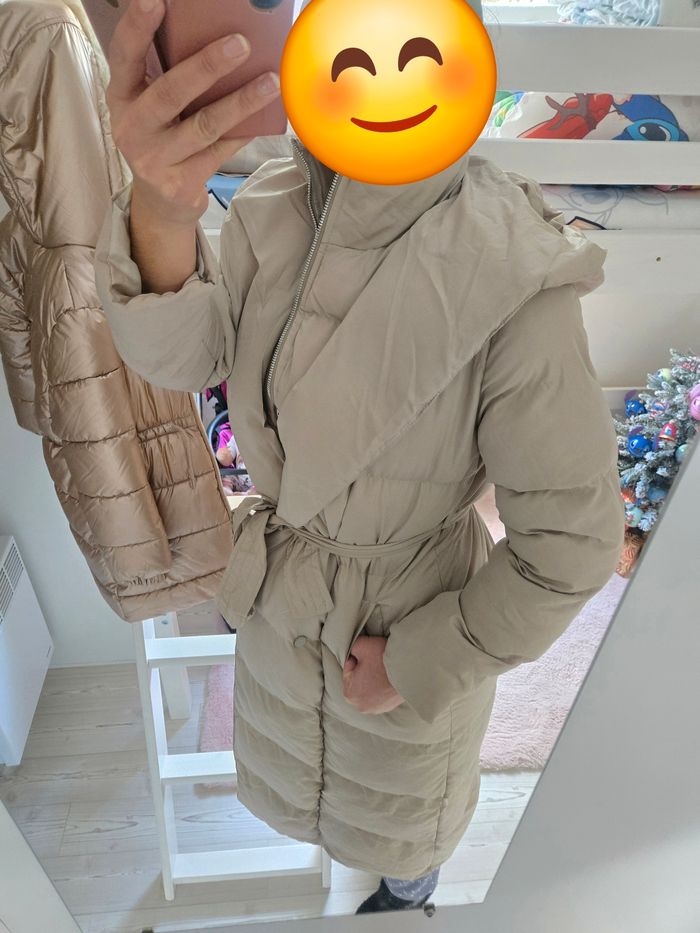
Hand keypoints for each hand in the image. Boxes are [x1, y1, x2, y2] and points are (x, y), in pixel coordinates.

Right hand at [105, 0, 281, 227]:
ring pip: (204, 125)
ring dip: (241, 102)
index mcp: (121, 97)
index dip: (137, 27)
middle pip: (171, 92)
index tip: (154, 0)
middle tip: (240, 44)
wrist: (160, 202)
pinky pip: (220, 151)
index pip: (124, 56)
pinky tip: (265, 115)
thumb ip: (168, 74)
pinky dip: (244, 131)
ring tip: (269, 81)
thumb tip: (216, 33)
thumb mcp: (153, 105)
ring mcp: (155, 159)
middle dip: (207, 66)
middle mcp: (132, 127)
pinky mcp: (180, 183)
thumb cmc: (162, 138)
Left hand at [342, 636, 404, 714]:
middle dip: (365, 669)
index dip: (357, 658)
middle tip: (374, 659)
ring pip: (371, 688)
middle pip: (360, 681)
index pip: (349, 669)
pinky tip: (390, 675)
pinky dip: (385, 685)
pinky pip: (383, 693)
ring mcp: (378, 708)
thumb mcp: (361, 645)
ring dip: (375, 678)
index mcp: (350, 694)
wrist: (408, 668)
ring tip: (383, 667)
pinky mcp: (391, 706)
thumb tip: (354, 652)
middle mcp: (362, 706)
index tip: (366, 653)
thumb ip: (352, 649)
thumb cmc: (383, 659)